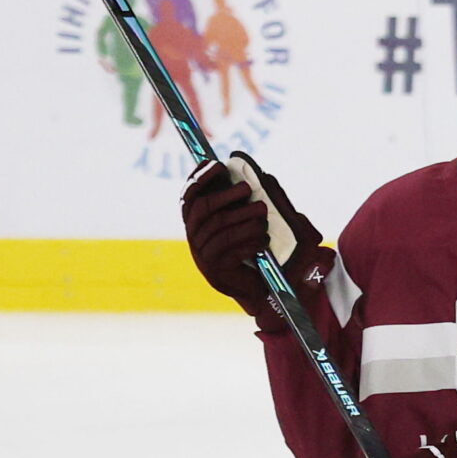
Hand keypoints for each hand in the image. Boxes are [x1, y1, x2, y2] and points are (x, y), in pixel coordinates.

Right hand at [180, 153, 327, 332]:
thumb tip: (267, 177)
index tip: (216, 164)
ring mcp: (203, 256)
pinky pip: (230, 250)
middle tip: (246, 189)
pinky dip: (249, 241)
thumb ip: (265, 203)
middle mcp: (196, 238)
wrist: (265, 293)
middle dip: (224, 195)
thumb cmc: (264, 254)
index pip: (189, 196)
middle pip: (202, 209)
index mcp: (200, 223)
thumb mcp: (266, 223)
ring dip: (243, 218)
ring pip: (220, 228)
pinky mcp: (215, 271)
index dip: (199, 178)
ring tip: (261, 214)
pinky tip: (263, 242)